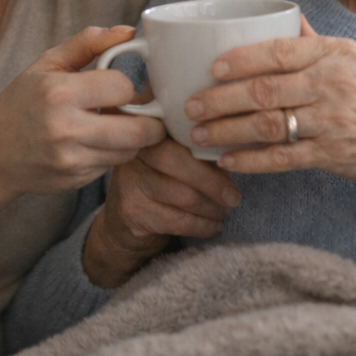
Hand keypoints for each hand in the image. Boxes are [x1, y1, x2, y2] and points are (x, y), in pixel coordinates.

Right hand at [0, 26, 165, 198]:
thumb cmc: (20, 103)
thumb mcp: (47, 64)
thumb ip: (88, 43)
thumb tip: (129, 32)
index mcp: (59, 92)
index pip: (122, 87)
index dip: (126, 85)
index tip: (119, 86)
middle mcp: (66, 129)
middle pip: (137, 130)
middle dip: (149, 120)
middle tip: (146, 113)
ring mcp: (71, 159)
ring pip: (130, 151)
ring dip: (135, 138)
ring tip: (122, 125)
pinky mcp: (76, 180)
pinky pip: (112, 165)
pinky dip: (114, 153)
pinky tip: (100, 142)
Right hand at [82, 137, 240, 287]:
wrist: (121, 226)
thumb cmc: (158, 183)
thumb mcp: (171, 157)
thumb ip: (193, 147)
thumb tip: (232, 149)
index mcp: (146, 128)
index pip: (178, 130)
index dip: (206, 145)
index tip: (230, 160)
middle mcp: (133, 150)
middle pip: (177, 161)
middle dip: (213, 182)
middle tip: (234, 197)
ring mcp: (129, 180)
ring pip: (183, 195)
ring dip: (213, 208)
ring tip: (225, 211)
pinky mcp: (132, 210)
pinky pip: (178, 221)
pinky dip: (203, 226)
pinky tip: (214, 227)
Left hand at [184, 18, 355, 203]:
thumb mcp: (352, 56)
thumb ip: (312, 41)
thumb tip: (281, 15)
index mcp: (332, 54)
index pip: (278, 52)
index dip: (241, 59)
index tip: (211, 67)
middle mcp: (331, 86)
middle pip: (265, 91)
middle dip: (221, 100)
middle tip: (190, 106)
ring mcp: (332, 123)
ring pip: (270, 125)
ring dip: (228, 131)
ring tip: (199, 135)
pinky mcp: (333, 157)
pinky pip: (284, 160)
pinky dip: (252, 161)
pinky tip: (228, 162)